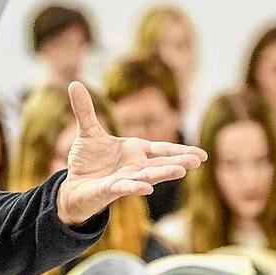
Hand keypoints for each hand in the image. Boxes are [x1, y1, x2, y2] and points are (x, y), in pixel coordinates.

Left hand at [56, 82, 207, 225]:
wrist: (74, 185)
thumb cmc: (87, 161)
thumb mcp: (87, 132)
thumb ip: (85, 110)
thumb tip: (74, 83)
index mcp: (135, 151)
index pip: (162, 150)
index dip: (181, 152)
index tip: (202, 155)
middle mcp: (134, 167)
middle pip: (160, 164)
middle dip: (178, 162)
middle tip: (199, 160)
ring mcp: (124, 180)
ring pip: (146, 177)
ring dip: (162, 174)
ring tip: (180, 172)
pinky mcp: (109, 191)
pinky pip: (124, 189)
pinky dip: (134, 188)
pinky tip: (146, 189)